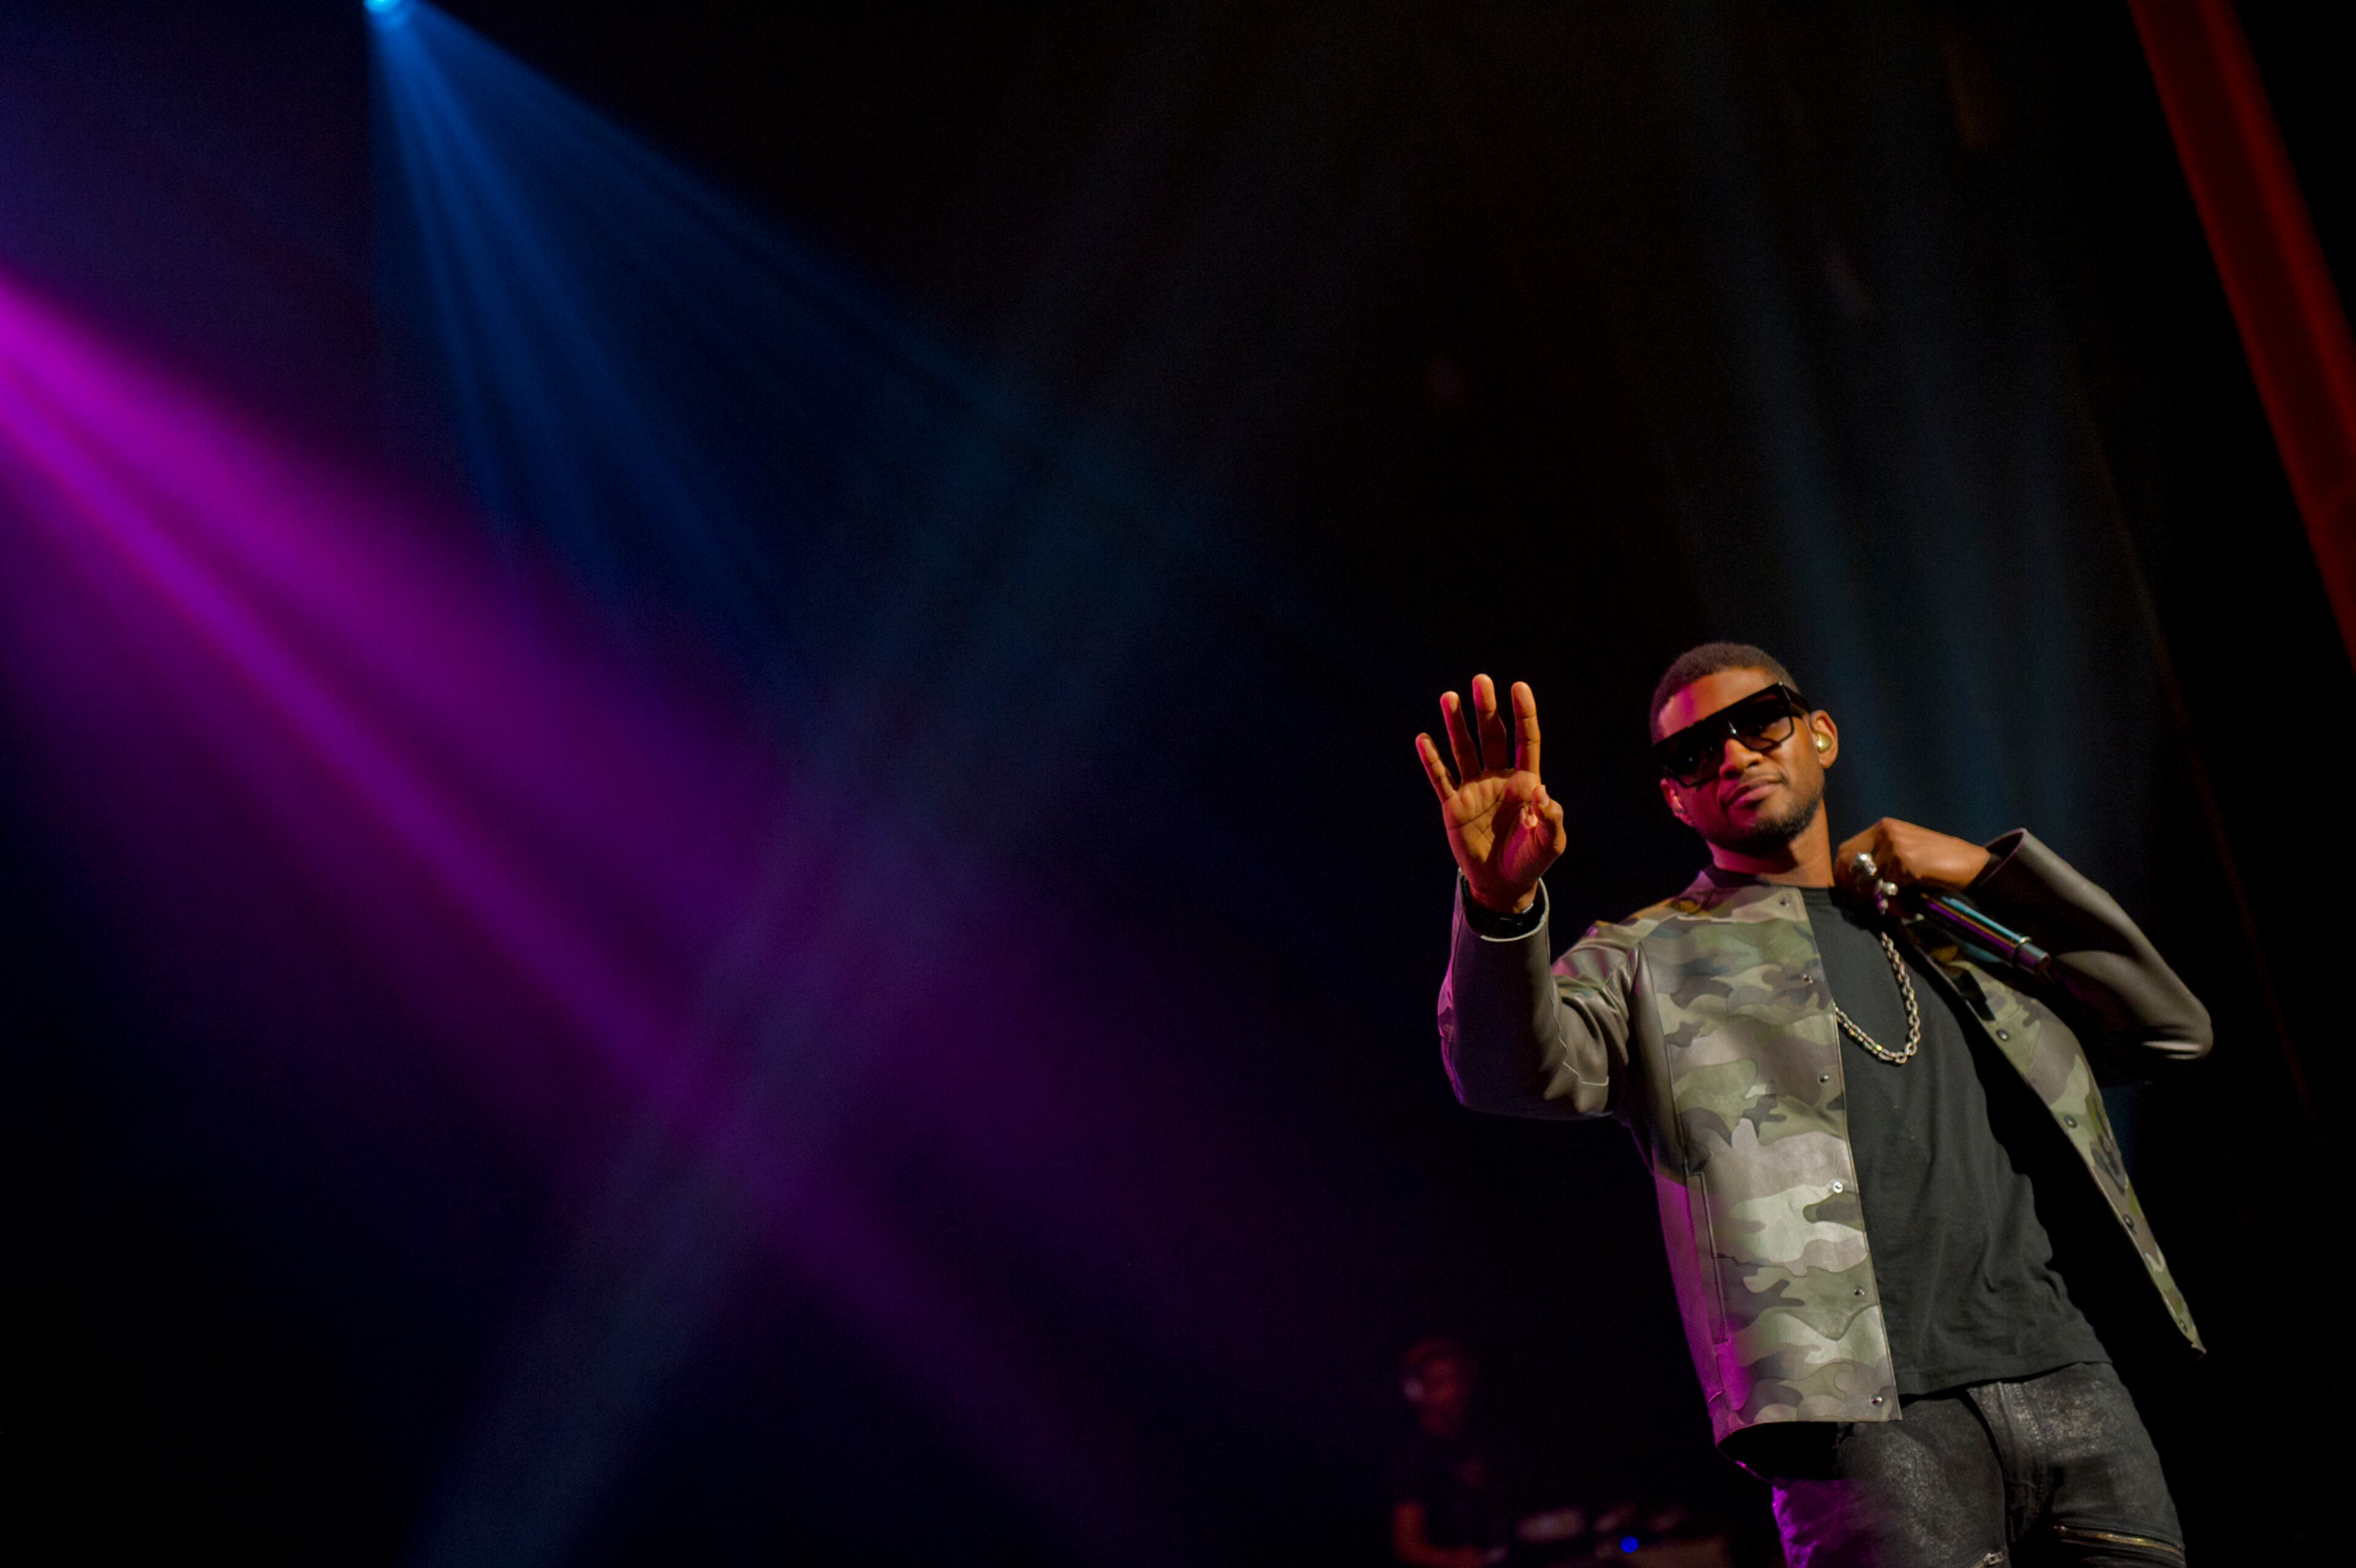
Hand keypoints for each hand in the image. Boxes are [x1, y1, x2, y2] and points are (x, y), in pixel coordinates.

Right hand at [1415, 675, 1566, 913]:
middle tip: (1480, 681)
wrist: (1503, 884)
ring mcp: (1474, 789)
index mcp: (1525, 781)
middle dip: (1486, 709)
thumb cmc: (1530, 861)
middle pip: (1492, 735)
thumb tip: (1541, 792)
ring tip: (1449, 696)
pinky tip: (1423, 739)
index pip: (1525, 739)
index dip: (1523, 714)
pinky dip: (1431, 760)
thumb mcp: (1550, 843)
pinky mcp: (1453, 806)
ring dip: (1456, 724)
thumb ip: (1551, 818)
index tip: (1519, 688)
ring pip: (1463, 749)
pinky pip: (1440, 778)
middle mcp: (1498, 778)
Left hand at [1835, 818, 1990, 896]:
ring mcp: (1895, 846)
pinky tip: (1915, 906)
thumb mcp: (1903, 854)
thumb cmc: (1936, 863)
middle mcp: (1886, 832)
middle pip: (1851, 866)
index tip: (1849, 894)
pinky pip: (1890, 892)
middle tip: (1873, 905)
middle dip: (1857, 890)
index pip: (1845, 851)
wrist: (1970, 864)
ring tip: (1903, 907)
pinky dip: (1900, 906)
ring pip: (1871, 883)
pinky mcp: (1906, 862)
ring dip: (1885, 902)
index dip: (1842, 875)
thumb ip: (1878, 862)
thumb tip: (1850, 885)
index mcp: (1883, 828)